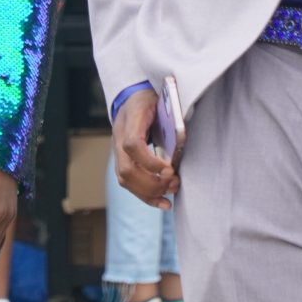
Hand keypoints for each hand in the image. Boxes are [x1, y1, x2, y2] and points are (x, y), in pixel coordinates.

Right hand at [112, 86, 178, 209]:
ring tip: (171, 193)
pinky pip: (129, 183)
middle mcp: (119, 137)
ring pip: (126, 180)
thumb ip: (171, 117)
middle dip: (152, 183)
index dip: (150, 161)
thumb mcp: (162, 99)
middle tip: (174, 183)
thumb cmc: (150, 99)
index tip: (169, 169)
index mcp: (130, 119)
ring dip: (150, 192)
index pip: (132, 145)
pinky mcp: (122, 160)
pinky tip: (163, 203)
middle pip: (127, 170)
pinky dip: (146, 196)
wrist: (132, 97)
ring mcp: (117, 150)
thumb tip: (184, 139)